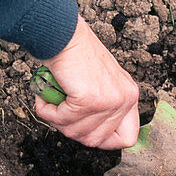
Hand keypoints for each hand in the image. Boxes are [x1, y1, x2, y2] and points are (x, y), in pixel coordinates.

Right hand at [34, 16, 139, 148]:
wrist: (63, 35)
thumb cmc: (75, 55)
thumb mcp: (100, 83)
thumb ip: (102, 107)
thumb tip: (90, 132)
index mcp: (129, 95)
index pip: (126, 138)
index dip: (103, 141)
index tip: (85, 130)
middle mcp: (125, 99)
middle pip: (96, 140)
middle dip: (71, 130)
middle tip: (60, 112)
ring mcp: (109, 100)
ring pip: (77, 133)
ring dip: (57, 121)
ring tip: (51, 101)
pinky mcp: (90, 99)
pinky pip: (63, 120)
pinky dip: (48, 111)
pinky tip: (46, 97)